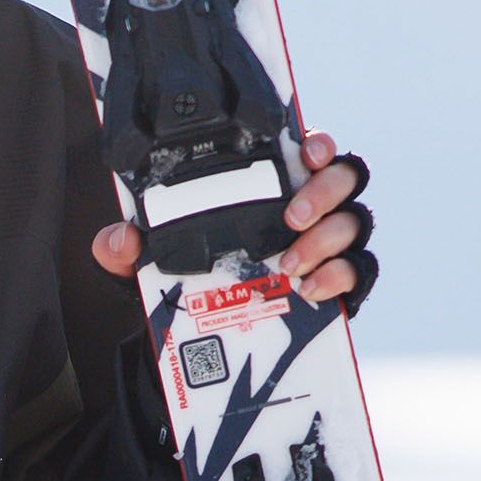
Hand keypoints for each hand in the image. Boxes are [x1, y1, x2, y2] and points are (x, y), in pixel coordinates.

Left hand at [91, 130, 373, 306]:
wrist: (202, 337)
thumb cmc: (185, 278)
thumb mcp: (147, 262)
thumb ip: (126, 248)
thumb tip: (120, 240)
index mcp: (271, 182)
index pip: (309, 148)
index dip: (317, 143)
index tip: (306, 152)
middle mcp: (310, 206)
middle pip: (345, 177)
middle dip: (324, 191)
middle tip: (289, 217)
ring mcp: (330, 242)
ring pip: (355, 222)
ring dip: (327, 238)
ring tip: (288, 264)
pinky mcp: (342, 282)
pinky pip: (360, 272)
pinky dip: (340, 277)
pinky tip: (309, 288)